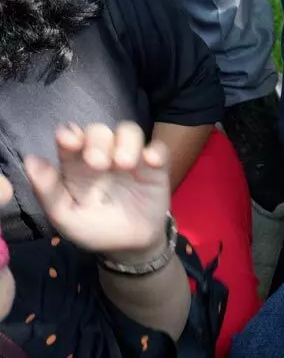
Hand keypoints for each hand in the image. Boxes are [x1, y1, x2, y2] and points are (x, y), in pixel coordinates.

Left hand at [24, 123, 170, 260]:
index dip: (69, 134)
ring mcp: (130, 158)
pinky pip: (159, 148)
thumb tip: (30, 160)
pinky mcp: (155, 167)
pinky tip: (151, 162)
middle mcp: (103, 155)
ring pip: (129, 131)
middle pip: (99, 131)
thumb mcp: (66, 217)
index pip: (71, 139)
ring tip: (124, 164)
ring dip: (126, 142)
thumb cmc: (93, 229)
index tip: (68, 141)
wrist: (129, 246)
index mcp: (77, 165)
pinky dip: (156, 150)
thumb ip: (49, 191)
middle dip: (97, 141)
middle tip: (97, 163)